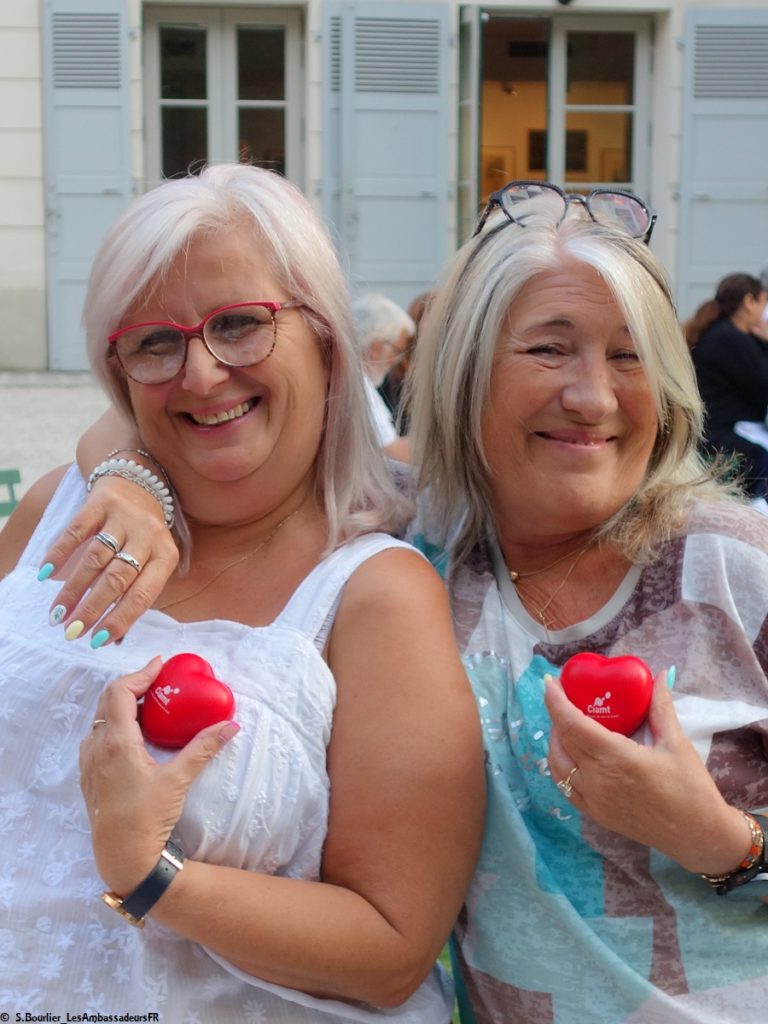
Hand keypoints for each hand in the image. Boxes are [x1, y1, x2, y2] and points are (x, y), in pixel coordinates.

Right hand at [41, 476, 178, 644]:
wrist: (140, 482)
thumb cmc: (145, 537)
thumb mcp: (153, 561)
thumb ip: (135, 594)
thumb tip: (113, 638)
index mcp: (166, 556)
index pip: (143, 594)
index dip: (121, 618)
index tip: (97, 640)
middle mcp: (148, 535)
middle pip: (117, 578)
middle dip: (93, 608)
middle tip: (72, 631)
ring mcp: (124, 517)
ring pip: (96, 557)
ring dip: (74, 588)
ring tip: (58, 613)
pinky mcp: (101, 503)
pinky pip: (77, 530)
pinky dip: (60, 552)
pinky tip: (46, 573)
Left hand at [79, 658, 238, 894]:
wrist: (123, 856)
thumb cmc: (148, 818)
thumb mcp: (179, 780)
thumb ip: (203, 748)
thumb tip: (230, 725)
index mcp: (116, 743)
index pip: (120, 692)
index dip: (140, 673)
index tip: (160, 666)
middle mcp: (97, 747)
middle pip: (107, 700)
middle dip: (132, 685)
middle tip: (157, 681)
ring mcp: (89, 762)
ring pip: (100, 719)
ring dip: (120, 704)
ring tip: (147, 704)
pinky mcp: (89, 776)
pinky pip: (96, 737)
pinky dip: (113, 724)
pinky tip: (133, 735)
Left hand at [545, 669, 751, 874]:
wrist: (697, 836)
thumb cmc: (691, 789)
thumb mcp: (677, 744)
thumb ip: (660, 707)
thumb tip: (658, 675)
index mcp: (615, 760)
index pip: (572, 725)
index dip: (556, 701)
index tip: (549, 681)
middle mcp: (596, 781)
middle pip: (560, 742)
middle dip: (556, 715)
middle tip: (563, 696)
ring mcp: (592, 801)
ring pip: (556, 765)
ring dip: (555, 741)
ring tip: (567, 722)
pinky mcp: (595, 814)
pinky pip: (565, 785)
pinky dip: (561, 764)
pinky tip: (573, 752)